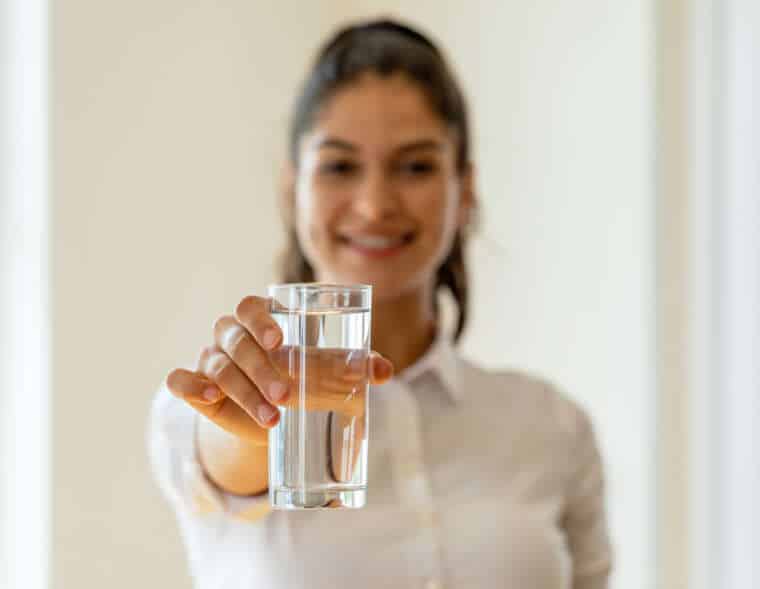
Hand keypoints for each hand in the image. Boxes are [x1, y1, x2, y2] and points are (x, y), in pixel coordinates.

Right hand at [164, 295, 392, 444]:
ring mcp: (210, 359)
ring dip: (242, 391)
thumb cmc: (301, 381)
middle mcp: (232, 335)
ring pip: (217, 366)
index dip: (261, 318)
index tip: (279, 339)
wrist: (271, 417)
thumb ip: (351, 368)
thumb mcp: (324, 374)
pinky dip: (190, 386)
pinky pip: (180, 380)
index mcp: (262, 320)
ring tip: (271, 418)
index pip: (252, 306)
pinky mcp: (195, 387)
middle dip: (259, 367)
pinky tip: (208, 398)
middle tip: (286, 394)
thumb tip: (384, 371)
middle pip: (235, 338)